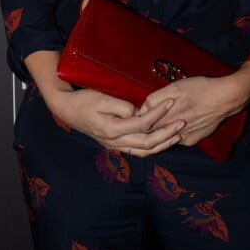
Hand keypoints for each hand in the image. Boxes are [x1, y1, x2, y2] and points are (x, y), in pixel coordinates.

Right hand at [45, 87, 184, 155]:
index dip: (158, 114)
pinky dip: (153, 147)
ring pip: (144, 151)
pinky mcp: (116, 144)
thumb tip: (138, 111)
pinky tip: (162, 140)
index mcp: (112, 129)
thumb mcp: (101, 98)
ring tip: (177, 135)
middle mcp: (115, 142)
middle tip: (182, 122)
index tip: (170, 103)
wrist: (67, 110)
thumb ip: (120, 106)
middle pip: (147, 143)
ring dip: (163, 144)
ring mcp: (115, 145)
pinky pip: (138, 150)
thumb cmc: (84, 100)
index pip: (142, 124)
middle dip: (167, 134)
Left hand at [140, 71, 249, 147]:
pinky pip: (178, 138)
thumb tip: (143, 107)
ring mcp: (182, 138)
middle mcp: (172, 131)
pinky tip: (182, 120)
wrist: (225, 99)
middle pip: (153, 132)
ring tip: (169, 115)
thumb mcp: (175, 87)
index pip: (143, 124)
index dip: (140, 117)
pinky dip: (176, 131)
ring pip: (165, 136)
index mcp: (165, 117)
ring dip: (162, 128)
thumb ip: (156, 98)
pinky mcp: (192, 141)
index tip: (140, 112)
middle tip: (150, 115)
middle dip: (149, 125)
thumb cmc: (200, 89)